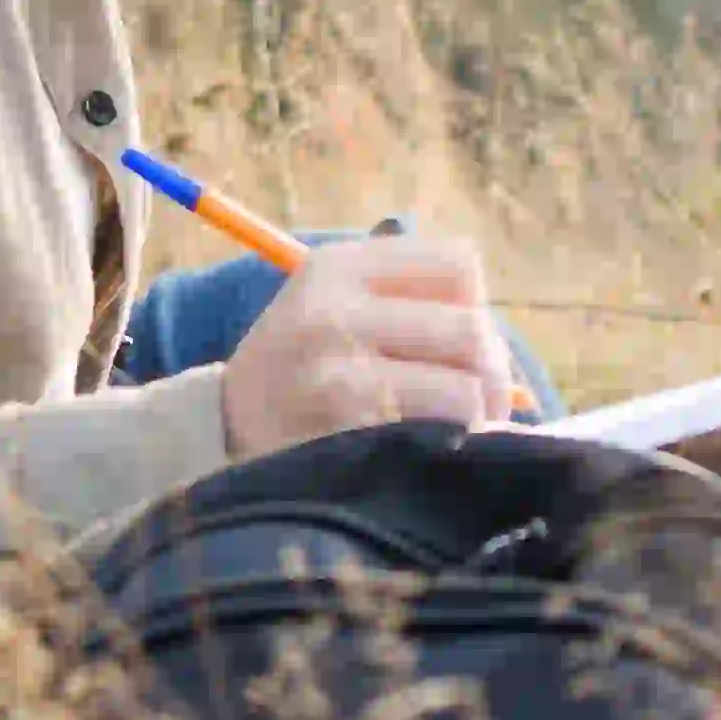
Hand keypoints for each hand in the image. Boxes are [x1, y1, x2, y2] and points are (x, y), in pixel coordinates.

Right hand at [217, 232, 525, 451]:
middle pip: (471, 328)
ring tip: (465, 432)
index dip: (475, 304)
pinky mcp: (343, 438)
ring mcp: (335, 377)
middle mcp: (332, 313)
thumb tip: (501, 346)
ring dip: (480, 418)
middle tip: (485, 402)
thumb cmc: (301, 367)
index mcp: (337, 267)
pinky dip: (453, 449)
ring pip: (464, 390)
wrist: (219, 434)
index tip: (459, 342)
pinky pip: (438, 438)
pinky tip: (435, 455)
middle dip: (492, 372)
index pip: (459, 264)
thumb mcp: (332, 304)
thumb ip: (408, 299)